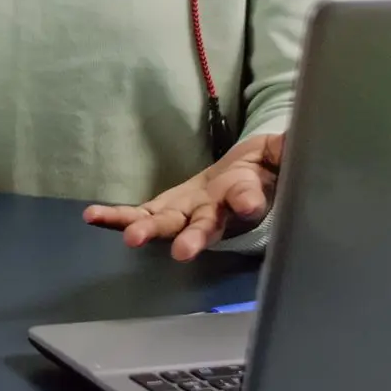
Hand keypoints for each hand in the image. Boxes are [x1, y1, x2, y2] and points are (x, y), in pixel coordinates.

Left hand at [83, 133, 283, 260]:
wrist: (244, 178)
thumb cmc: (264, 168)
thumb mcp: (280, 154)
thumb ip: (286, 149)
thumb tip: (299, 138)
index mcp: (248, 197)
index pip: (249, 198)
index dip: (247, 201)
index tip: (246, 205)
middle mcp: (217, 214)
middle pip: (206, 228)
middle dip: (194, 238)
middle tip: (185, 253)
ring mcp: (189, 215)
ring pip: (170, 227)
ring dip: (150, 232)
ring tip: (132, 239)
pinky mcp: (166, 210)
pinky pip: (140, 215)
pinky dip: (117, 217)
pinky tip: (92, 216)